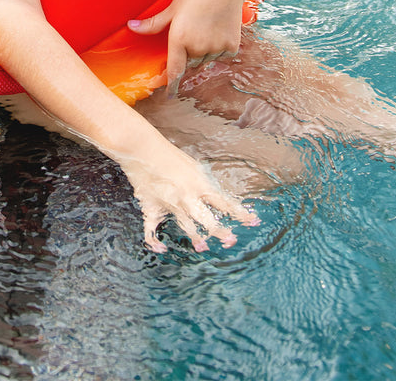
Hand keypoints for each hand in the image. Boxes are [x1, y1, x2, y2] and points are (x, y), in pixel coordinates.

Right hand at [114, 134, 258, 251]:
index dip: (240, 213)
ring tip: (203, 247)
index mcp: (199, 184)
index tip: (253, 221)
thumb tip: (212, 197)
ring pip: (185, 225)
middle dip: (220, 231)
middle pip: (207, 218)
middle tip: (231, 240)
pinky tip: (161, 248)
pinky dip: (154, 241)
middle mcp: (187, 196)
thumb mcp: (192, 166)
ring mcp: (169, 203)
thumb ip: (202, 183)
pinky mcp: (152, 207)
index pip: (224, 202)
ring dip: (195, 237)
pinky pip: (152, 228)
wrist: (141, 148)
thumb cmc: (168, 154)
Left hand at [128, 0, 246, 97]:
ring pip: (206, 59)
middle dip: (189, 54)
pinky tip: (219, 28)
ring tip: (206, 26)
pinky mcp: (232, 46)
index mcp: (180, 39)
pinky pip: (222, 55)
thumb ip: (153, 24)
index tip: (169, 95)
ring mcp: (216, 47)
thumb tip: (130, 27)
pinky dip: (220, 47)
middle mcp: (198, 47)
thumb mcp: (172, 8)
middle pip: (190, 62)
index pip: (174, 70)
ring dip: (204, 51)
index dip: (171, 84)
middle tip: (193, 31)